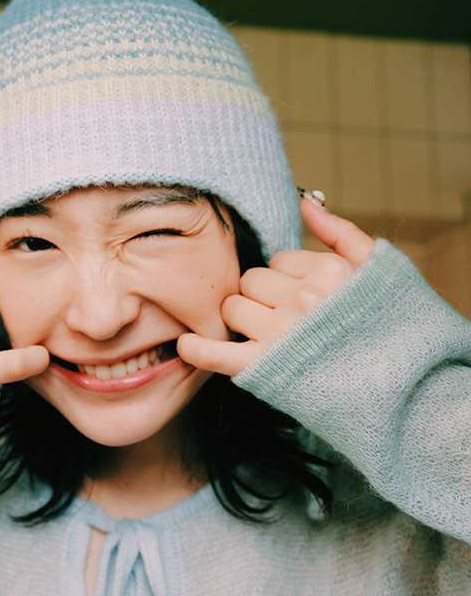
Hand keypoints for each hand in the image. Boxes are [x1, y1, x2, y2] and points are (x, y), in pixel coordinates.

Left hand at [177, 197, 375, 377]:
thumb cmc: (394, 331)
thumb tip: (305, 204)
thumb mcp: (381, 271)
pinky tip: (187, 345)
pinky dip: (197, 349)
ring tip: (266, 337)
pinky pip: (215, 351)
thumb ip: (341, 233)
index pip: (279, 260)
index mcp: (330, 271)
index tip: (304, 300)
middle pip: (251, 282)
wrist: (407, 392)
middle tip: (286, 321)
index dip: (287, 279)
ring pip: (232, 309)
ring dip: (240, 321)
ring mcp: (282, 333)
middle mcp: (303, 298)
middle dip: (262, 297)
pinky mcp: (265, 368)